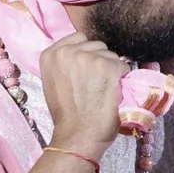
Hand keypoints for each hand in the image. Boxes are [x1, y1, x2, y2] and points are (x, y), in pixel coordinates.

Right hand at [39, 31, 131, 156]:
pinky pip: (123, 65)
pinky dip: (122, 77)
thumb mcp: (55, 80)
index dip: (86, 53)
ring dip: (111, 69)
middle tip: (95, 83)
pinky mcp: (109, 67)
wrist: (76, 134)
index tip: (85, 70)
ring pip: (111, 55)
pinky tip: (112, 91)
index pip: (79, 38)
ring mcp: (89, 58)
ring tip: (102, 89)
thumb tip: (86, 54)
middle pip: (96, 45)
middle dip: (99, 61)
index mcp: (51, 54)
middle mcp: (68, 51)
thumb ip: (66, 63)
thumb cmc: (66, 113)